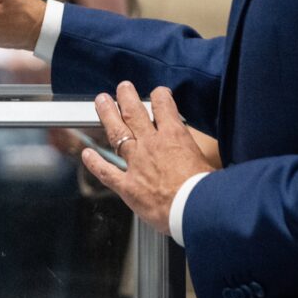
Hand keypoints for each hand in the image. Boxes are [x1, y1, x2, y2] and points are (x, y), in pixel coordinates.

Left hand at [81, 82, 213, 233]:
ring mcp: (136, 164)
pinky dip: (94, 163)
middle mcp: (151, 145)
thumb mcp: (211, 162)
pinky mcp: (127, 185)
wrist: (195, 210)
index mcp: (174, 137)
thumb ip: (203, 155)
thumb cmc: (207, 190)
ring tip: (101, 101)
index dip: (160, 96)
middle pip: (134, 114)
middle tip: (122, 87)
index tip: (157, 92)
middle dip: (126, 98)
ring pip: (117, 133)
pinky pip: (106, 172)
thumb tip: (209, 158)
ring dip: (107, 115)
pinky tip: (86, 154)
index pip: (164, 107)